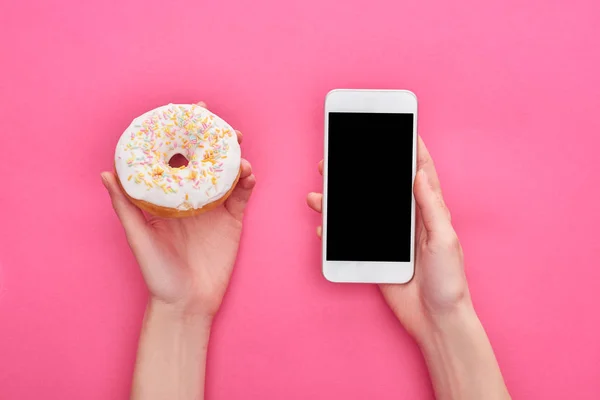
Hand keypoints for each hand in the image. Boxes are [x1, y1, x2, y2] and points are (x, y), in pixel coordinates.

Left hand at [102, 101, 255, 317]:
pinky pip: (243, 196)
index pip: (174, 159)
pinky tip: (248, 173)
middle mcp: (192, 198)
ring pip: (227, 174)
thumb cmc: (157, 273)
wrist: (186, 303)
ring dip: (234, 157)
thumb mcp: (138, 237)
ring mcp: (215, 208)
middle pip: (205, 161)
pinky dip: (247, 182)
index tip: (189, 115)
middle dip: (214, 140)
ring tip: (238, 146)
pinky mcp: (233, 221)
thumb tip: (106, 173)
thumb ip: (125, 206)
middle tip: (222, 126)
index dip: (181, 136)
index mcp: (168, 198)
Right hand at [307, 136, 470, 342]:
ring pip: (361, 211)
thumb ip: (431, 207)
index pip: (420, 174)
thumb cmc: (449, 282)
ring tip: (320, 191)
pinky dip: (337, 230)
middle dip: (360, 171)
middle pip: (382, 188)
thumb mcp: (445, 240)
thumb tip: (419, 173)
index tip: (399, 130)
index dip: (411, 150)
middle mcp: (408, 221)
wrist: (436, 320)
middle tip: (339, 158)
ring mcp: (390, 238)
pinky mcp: (377, 255)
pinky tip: (323, 225)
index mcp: (430, 213)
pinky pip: (353, 238)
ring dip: (340, 200)